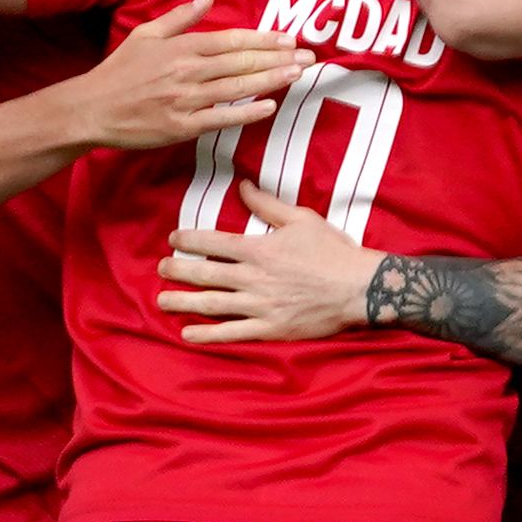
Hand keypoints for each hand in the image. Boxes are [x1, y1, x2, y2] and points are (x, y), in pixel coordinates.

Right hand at [68, 0, 306, 152]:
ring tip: (297, 75)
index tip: (289, 38)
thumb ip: (180, 17)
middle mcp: (187, 71)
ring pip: (237, 87)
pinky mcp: (182, 127)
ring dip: (270, 80)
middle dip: (278, 58)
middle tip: (308, 57)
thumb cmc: (119, 72)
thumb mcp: (146, 35)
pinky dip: (246, 113)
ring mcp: (185, 100)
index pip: (231, 40)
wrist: (92, 109)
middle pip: (241, 62)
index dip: (263, 38)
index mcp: (181, 47)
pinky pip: (220, 118)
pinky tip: (269, 106)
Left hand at [155, 181, 384, 342]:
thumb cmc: (333, 251)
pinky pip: (232, 333)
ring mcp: (260, 306)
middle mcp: (253, 278)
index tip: (173, 239)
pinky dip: (208, 335)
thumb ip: (267, 204)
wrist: (361, 288)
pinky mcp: (270, 329)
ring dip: (183, 302)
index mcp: (259, 249)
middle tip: (160, 270)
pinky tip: (188, 334)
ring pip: (212, 304)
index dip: (189, 240)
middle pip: (205, 273)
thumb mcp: (302, 218)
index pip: (214, 242)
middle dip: (178, 271)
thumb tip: (243, 186)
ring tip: (162, 302)